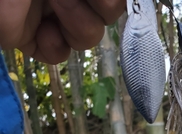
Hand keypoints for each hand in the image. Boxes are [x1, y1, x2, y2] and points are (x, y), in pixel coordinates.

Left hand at [0, 0, 125, 63]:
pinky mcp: (34, 39)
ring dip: (76, 23)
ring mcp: (50, 13)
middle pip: (109, 11)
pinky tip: (39, 32)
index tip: (103, 0)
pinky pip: (59, 53)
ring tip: (51, 6)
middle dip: (98, 4)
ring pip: (89, 36)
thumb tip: (120, 3)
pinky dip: (52, 46)